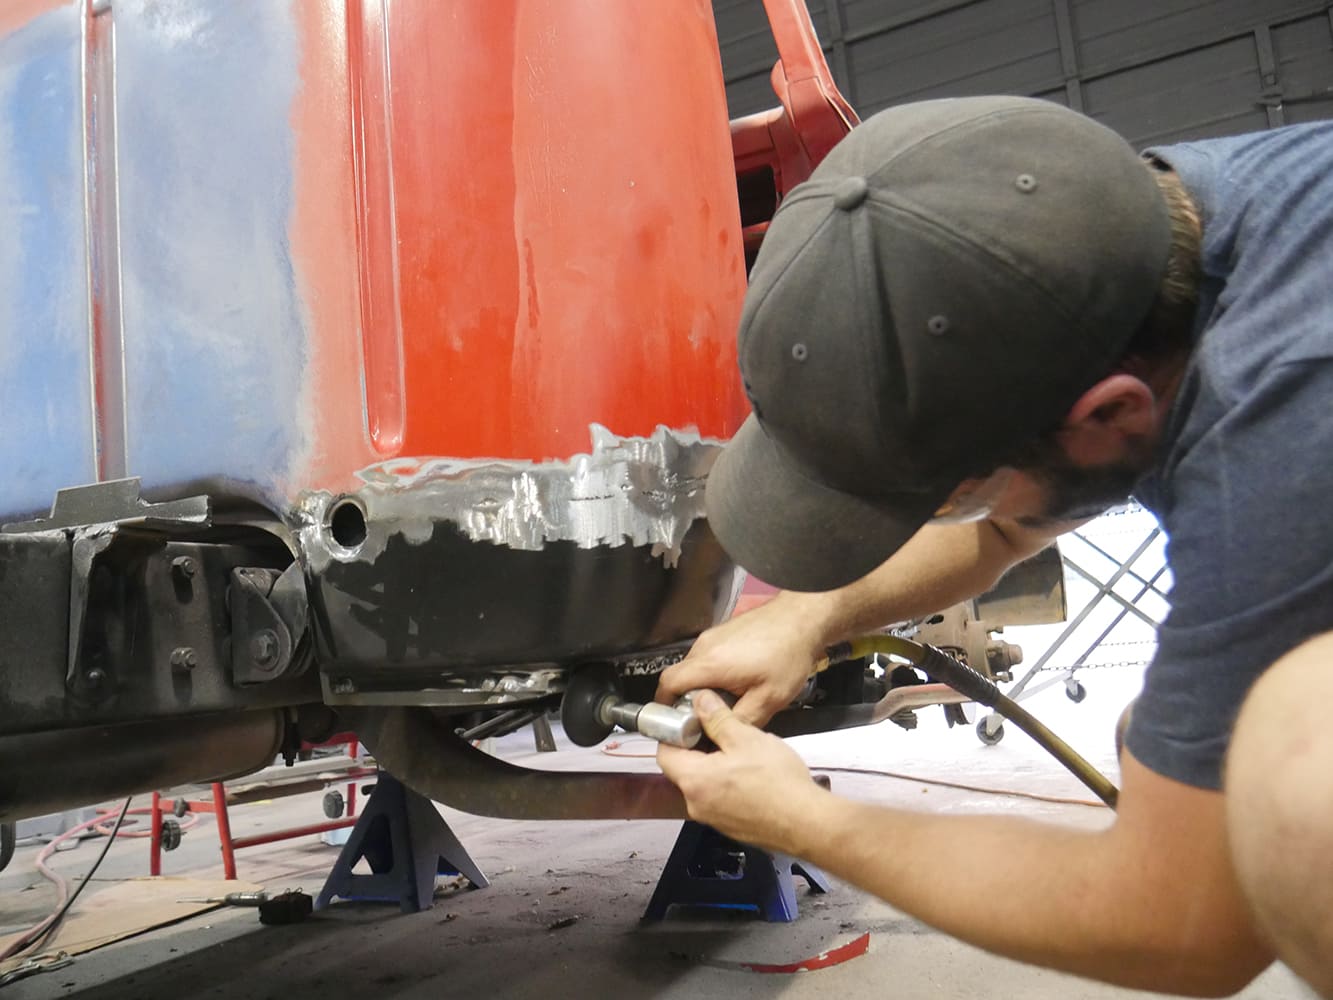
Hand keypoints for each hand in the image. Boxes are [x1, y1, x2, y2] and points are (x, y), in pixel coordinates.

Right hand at [655, 597, 825, 726]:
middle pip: (679, 676)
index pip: (668, 683)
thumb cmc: (789, 654)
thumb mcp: (769, 699)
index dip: (664, 705)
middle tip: (703, 718)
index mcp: (711, 664)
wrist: (803, 619)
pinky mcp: (723, 633)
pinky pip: (707, 657)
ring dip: (702, 686)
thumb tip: (723, 734)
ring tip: (725, 701)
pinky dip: (713, 673)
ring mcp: (713, 636)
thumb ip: (741, 721)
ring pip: (694, 667)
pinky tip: (736, 682)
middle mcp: (706, 646)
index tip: (673, 721)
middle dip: (685, 700)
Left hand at [657, 691, 827, 855]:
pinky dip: (729, 785)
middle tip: (719, 732)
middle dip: (698, 748)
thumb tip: (701, 702)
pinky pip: (720, 800)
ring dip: (716, 766)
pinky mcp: (732, 826)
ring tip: (742, 752)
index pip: (664, 753)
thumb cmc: (779, 784)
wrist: (808, 823)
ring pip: (704, 784)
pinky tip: (753, 775)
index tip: (690, 722)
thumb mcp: (746, 738)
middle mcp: (697, 804)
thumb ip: (717, 718)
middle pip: (683, 770)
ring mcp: (714, 819)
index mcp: (694, 781)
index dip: (674, 733)